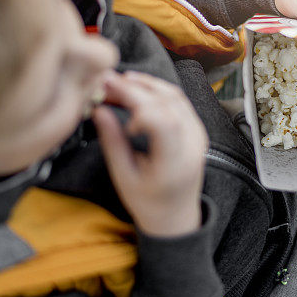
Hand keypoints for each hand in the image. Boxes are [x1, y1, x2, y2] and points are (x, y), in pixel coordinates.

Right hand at [92, 70, 207, 236]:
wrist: (176, 215)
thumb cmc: (147, 202)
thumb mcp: (123, 177)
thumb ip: (112, 142)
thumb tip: (98, 109)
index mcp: (174, 164)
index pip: (164, 122)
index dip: (139, 108)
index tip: (117, 112)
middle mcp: (192, 145)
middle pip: (168, 103)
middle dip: (135, 88)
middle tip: (107, 81)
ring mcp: (198, 134)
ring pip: (175, 95)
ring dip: (146, 84)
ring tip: (118, 81)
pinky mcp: (196, 128)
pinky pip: (179, 99)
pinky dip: (156, 89)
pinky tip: (135, 87)